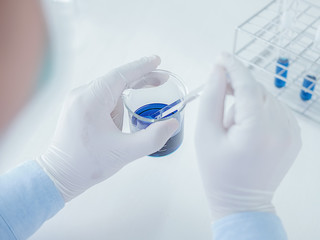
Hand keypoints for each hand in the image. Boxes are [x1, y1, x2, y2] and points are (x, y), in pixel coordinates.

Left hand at [37, 56, 178, 201]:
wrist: (60, 175)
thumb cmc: (88, 164)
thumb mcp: (125, 152)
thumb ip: (153, 138)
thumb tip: (172, 124)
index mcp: (91, 101)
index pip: (120, 76)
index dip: (141, 67)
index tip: (157, 60)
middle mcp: (81, 95)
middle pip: (115, 80)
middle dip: (139, 80)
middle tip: (161, 81)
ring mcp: (77, 100)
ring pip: (109, 89)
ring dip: (126, 96)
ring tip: (132, 116)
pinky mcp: (76, 108)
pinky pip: (101, 97)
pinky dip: (115, 101)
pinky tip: (120, 117)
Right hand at [195, 53, 301, 219]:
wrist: (242, 202)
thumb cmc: (218, 171)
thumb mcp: (205, 134)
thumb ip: (212, 98)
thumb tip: (219, 71)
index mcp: (257, 129)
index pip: (246, 85)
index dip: (233, 67)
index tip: (220, 57)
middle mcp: (281, 127)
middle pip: (257, 90)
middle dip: (237, 89)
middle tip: (219, 99)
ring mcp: (292, 132)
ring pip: (267, 98)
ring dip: (249, 102)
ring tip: (234, 124)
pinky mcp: (295, 136)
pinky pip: (277, 110)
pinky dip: (261, 110)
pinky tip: (249, 127)